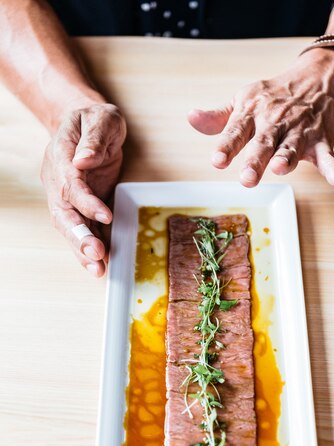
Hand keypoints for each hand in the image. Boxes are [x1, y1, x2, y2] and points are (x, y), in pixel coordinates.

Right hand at [41, 102, 126, 276]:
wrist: (86, 123)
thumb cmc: (94, 120)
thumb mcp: (100, 119)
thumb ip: (94, 138)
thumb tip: (83, 161)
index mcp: (61, 156)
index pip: (70, 184)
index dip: (86, 202)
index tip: (105, 215)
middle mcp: (58, 180)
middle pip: (62, 213)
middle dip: (78, 236)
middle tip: (96, 254)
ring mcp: (66, 196)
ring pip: (68, 227)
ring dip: (81, 249)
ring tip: (97, 269)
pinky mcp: (79, 206)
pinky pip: (81, 229)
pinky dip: (88, 248)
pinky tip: (99, 265)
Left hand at [188, 48, 333, 187]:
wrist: (318, 77)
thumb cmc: (274, 96)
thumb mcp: (243, 101)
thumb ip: (218, 117)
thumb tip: (191, 118)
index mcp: (252, 113)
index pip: (236, 131)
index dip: (226, 146)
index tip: (216, 161)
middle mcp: (275, 122)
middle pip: (264, 143)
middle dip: (255, 160)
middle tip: (247, 179)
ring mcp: (299, 131)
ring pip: (292, 147)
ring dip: (287, 159)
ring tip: (280, 169)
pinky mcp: (321, 140)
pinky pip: (328, 156)